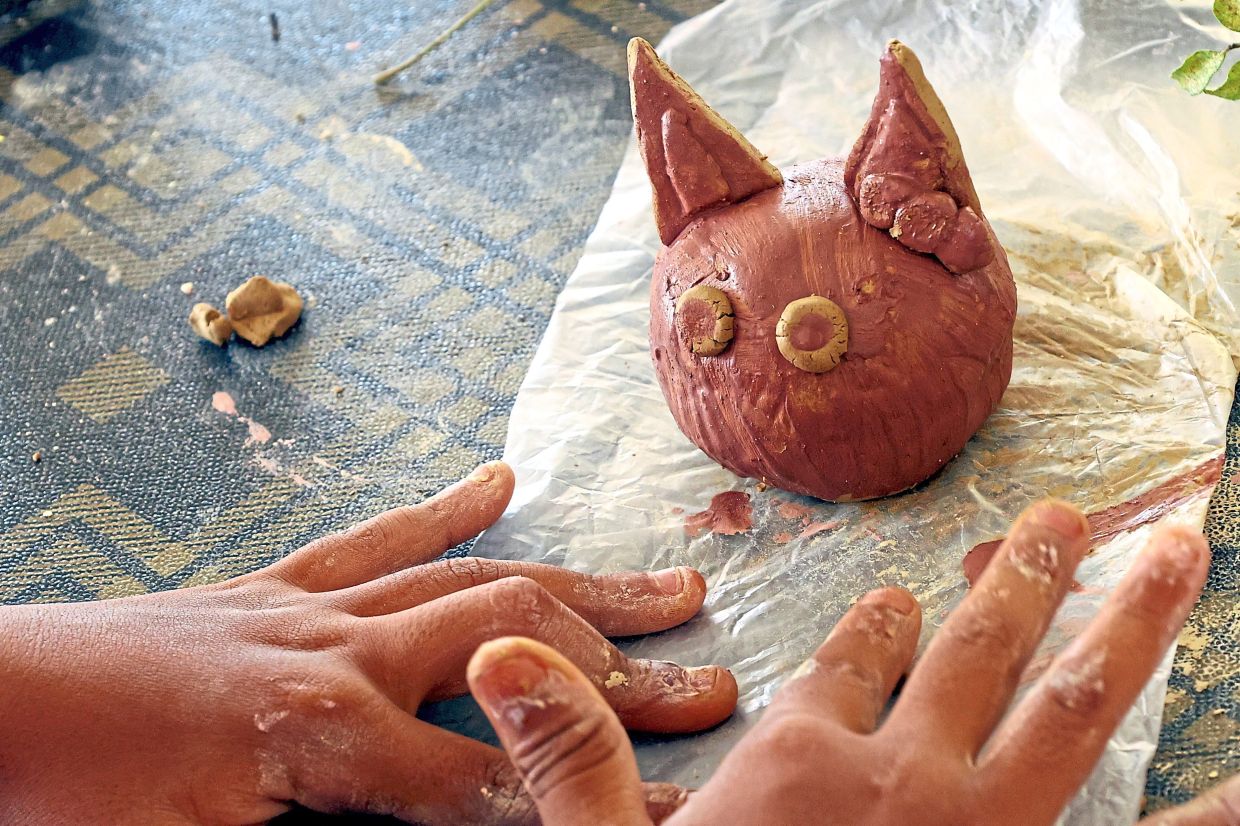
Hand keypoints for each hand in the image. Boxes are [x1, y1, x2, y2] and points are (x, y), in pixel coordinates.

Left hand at [0, 462, 737, 823]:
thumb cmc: (82, 798)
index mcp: (321, 730)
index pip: (487, 780)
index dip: (581, 805)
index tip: (671, 810)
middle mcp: (338, 651)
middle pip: (511, 652)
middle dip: (618, 675)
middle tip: (713, 683)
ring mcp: (312, 606)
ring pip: (473, 581)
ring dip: (578, 586)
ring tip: (668, 586)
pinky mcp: (277, 588)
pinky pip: (374, 540)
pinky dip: (443, 511)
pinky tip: (499, 482)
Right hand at [467, 500, 1217, 824]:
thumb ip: (572, 756)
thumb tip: (500, 645)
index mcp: (800, 767)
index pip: (845, 667)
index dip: (877, 626)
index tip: (904, 592)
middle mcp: (903, 783)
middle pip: (973, 658)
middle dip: (1028, 582)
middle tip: (1078, 518)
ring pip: (1064, 709)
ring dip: (1119, 627)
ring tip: (1177, 555)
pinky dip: (1209, 813)